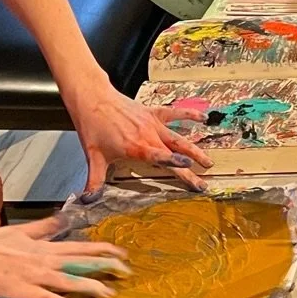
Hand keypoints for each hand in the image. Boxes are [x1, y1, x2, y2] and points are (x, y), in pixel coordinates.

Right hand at [0, 217, 130, 297]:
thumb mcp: (20, 230)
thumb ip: (43, 228)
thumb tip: (61, 220)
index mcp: (43, 245)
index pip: (80, 246)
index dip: (102, 249)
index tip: (121, 252)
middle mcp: (43, 259)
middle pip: (81, 262)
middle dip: (105, 266)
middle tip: (126, 271)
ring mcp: (32, 275)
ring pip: (68, 280)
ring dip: (90, 287)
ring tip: (109, 293)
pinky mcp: (19, 290)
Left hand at [64, 77, 210, 192]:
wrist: (93, 98)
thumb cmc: (93, 126)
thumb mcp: (94, 156)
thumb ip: (94, 180)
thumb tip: (89, 199)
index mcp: (136, 147)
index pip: (161, 159)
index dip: (175, 165)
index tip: (190, 170)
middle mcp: (148, 135)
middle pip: (175, 152)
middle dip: (191, 167)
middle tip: (204, 180)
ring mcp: (152, 123)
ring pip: (179, 137)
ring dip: (194, 149)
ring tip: (208, 161)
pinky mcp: (152, 112)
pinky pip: (175, 114)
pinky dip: (189, 116)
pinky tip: (203, 119)